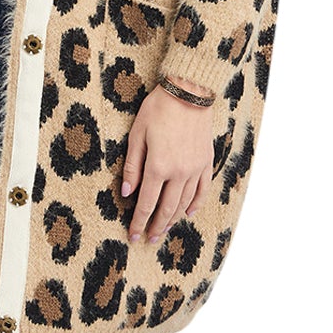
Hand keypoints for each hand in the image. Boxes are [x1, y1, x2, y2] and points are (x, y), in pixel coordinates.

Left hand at [120, 73, 215, 244]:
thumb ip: (132, 167)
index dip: (139, 222)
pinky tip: (187, 214)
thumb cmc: (158, 110)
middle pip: (166, 209)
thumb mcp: (137, 135)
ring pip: (184, 203)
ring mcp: (195, 169)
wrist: (189, 93)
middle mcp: (178, 173)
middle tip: (149, 240)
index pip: (146, 204)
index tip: (133, 236)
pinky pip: (201, 190)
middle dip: (156, 226)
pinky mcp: (206, 162)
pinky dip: (195, 205)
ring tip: (164, 230)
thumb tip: (127, 193)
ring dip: (173, 220)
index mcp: (158, 167)